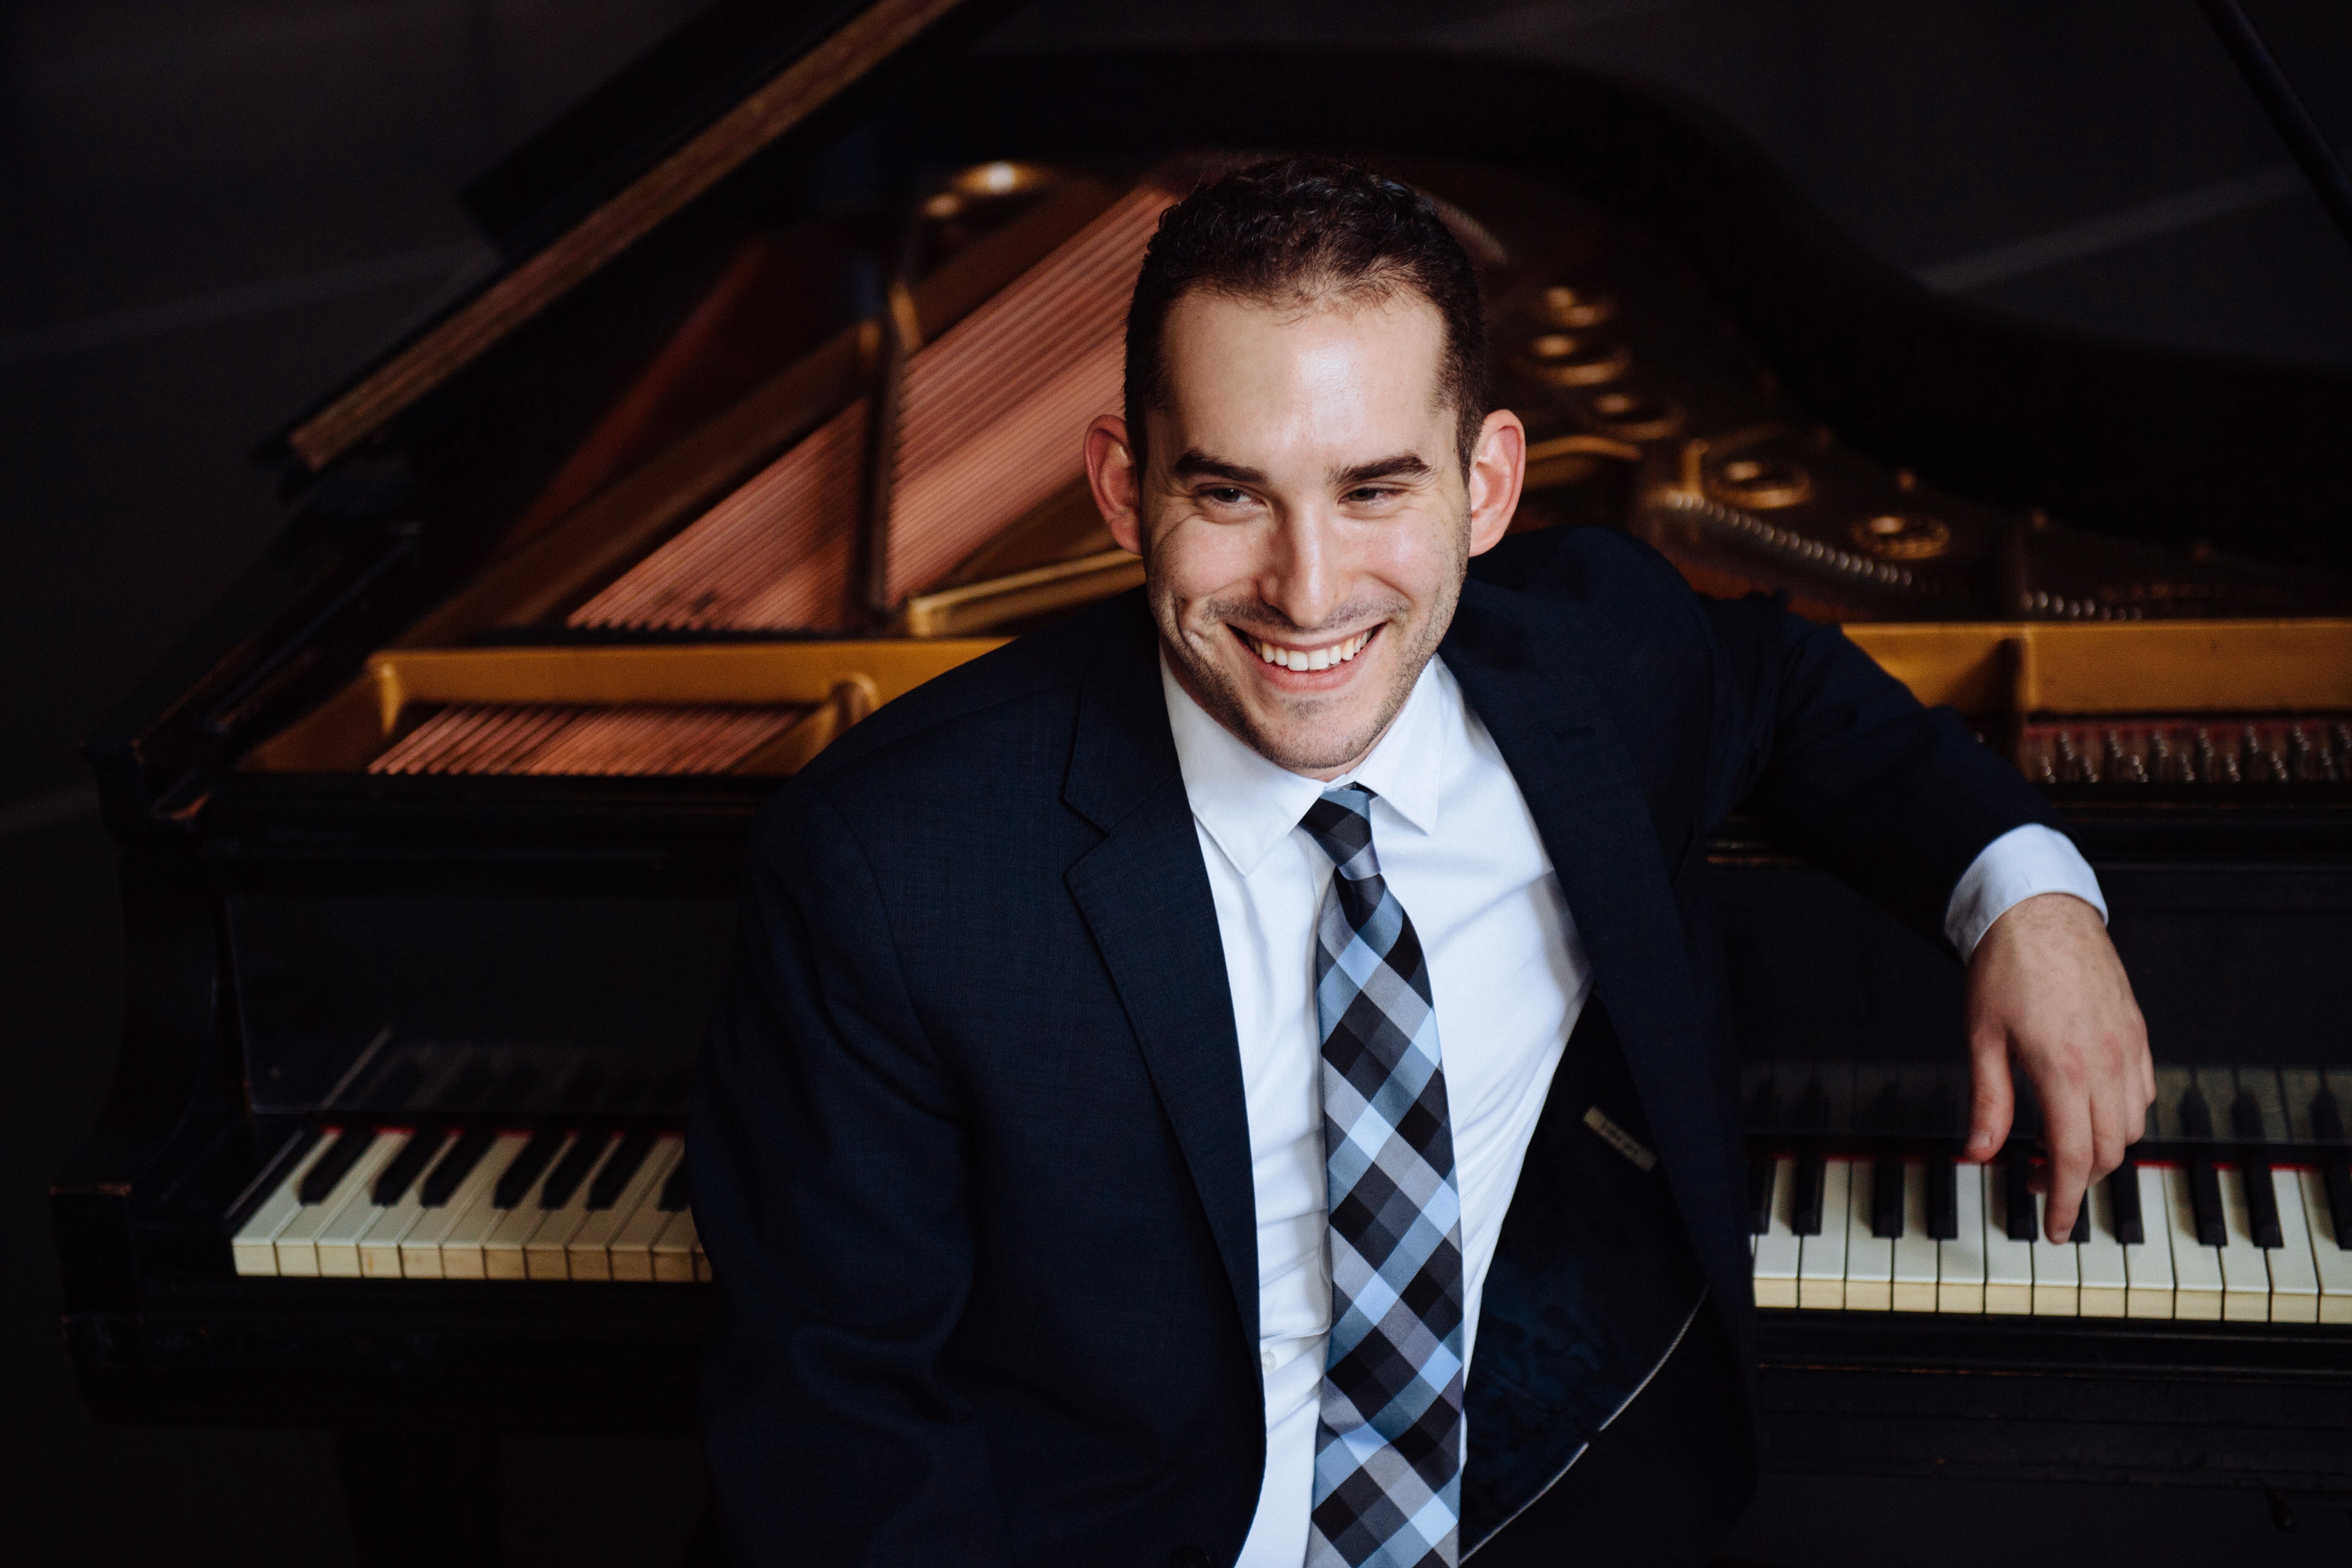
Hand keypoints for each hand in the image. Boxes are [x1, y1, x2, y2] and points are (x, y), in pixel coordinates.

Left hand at [1962, 892, 2152, 1241]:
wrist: (2038, 910)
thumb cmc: (2005, 968)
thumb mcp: (1981, 1038)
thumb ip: (1987, 1103)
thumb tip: (1977, 1155)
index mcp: (2063, 1068)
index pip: (2076, 1158)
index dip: (2066, 1201)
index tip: (2055, 1228)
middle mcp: (2106, 1061)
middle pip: (2110, 1151)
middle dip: (2078, 1179)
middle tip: (2038, 1180)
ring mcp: (2128, 1046)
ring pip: (2132, 1126)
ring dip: (2101, 1148)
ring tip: (2059, 1145)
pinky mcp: (2138, 1032)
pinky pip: (2143, 1092)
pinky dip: (2121, 1114)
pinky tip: (2087, 1108)